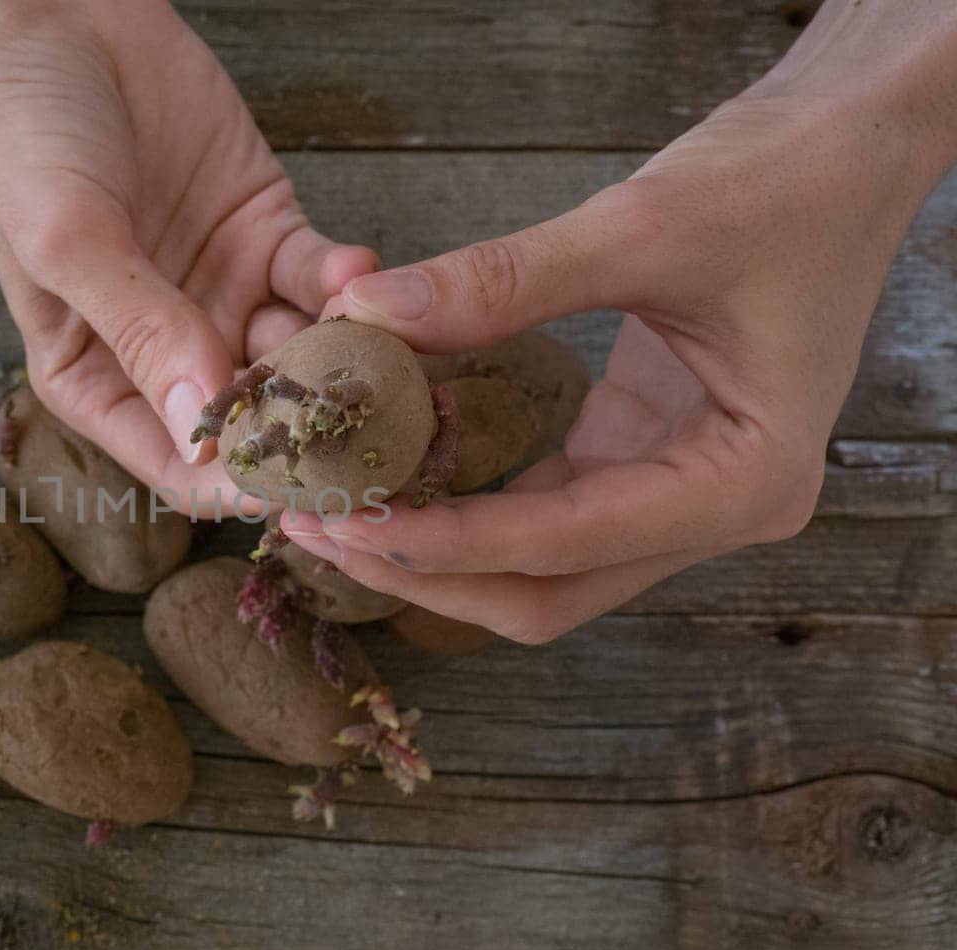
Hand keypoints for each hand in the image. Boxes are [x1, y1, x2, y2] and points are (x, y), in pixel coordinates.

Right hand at [0, 0, 376, 505]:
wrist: (51, 18)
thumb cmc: (23, 133)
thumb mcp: (66, 238)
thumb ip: (138, 330)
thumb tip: (200, 424)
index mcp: (96, 377)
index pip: (176, 462)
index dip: (237, 484)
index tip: (299, 485)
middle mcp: (165, 349)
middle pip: (253, 420)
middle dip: (308, 426)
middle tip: (362, 420)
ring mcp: (223, 292)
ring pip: (300, 353)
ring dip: (340, 355)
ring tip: (369, 342)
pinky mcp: (266, 232)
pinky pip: (319, 278)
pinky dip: (345, 281)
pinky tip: (354, 270)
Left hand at [283, 0, 956, 642]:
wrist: (848, 146)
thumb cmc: (783, 181)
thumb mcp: (640, 225)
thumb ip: (502, 281)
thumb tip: (366, 318)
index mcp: (745, 480)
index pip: (564, 544)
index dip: (444, 542)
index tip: (342, 520)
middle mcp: (720, 510)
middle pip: (547, 591)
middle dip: (426, 572)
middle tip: (314, 530)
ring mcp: (685, 493)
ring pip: (542, 568)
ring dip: (439, 552)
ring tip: (334, 513)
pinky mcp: (651, 459)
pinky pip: (547, 512)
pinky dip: (470, 506)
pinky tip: (397, 474)